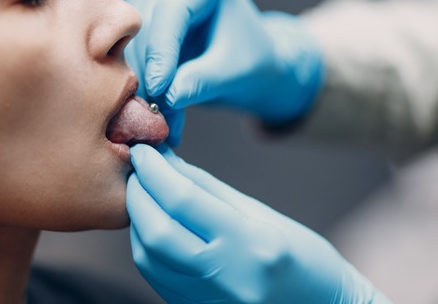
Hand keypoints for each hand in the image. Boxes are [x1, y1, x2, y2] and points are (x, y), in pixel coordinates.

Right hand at [124, 0, 322, 143]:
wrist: (245, 60)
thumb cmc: (250, 59)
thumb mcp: (233, 72)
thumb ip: (202, 81)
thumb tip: (168, 98)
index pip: (172, 8)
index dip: (162, 50)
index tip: (158, 90)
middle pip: (147, 21)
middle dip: (149, 70)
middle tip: (155, 114)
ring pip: (129, 35)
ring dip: (138, 77)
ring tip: (155, 115)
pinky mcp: (136, 7)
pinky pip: (124, 44)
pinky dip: (134, 75)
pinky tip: (146, 103)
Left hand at [127, 144, 387, 303]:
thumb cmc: (301, 257)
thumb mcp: (259, 213)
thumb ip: (205, 187)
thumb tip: (163, 159)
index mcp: (253, 245)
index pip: (183, 201)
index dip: (154, 170)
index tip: (142, 150)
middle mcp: (230, 279)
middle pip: (156, 232)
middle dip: (138, 194)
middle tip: (137, 168)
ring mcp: (211, 302)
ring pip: (148, 257)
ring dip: (137, 220)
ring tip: (143, 193)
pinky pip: (155, 276)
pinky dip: (146, 245)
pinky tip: (152, 223)